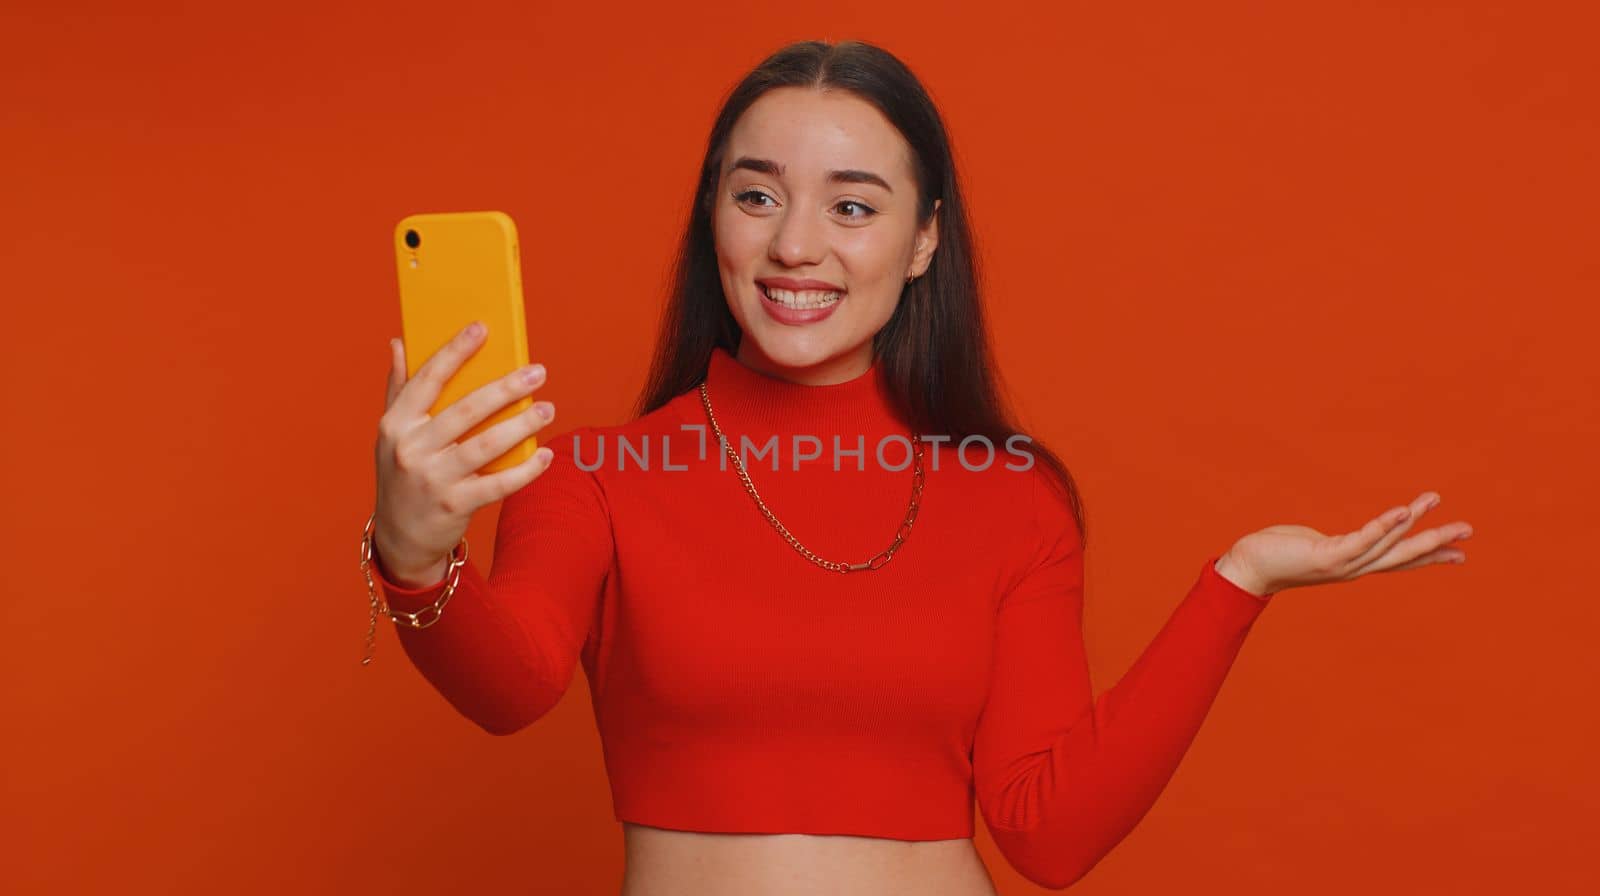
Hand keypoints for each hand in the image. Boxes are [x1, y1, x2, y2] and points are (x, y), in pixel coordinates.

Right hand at [371, 321, 557, 580]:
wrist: (399, 537)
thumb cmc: (402, 474)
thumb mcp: (391, 434)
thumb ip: (399, 389)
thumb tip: (400, 342)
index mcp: (396, 424)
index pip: (428, 379)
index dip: (455, 351)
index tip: (482, 328)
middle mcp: (411, 449)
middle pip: (465, 410)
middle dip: (505, 388)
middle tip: (537, 372)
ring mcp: (433, 479)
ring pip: (485, 445)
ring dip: (521, 425)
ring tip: (547, 408)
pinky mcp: (454, 505)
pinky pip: (497, 484)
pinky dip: (524, 471)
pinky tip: (545, 455)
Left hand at [1215, 491, 1472, 596]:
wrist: (1249, 568)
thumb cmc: (1279, 553)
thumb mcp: (1317, 547)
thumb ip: (1338, 545)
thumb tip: (1344, 542)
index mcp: (1355, 564)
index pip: (1400, 560)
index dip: (1430, 556)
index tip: (1462, 554)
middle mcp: (1354, 568)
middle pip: (1403, 555)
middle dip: (1436, 542)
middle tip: (1468, 530)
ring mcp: (1343, 564)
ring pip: (1387, 544)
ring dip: (1414, 523)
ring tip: (1434, 501)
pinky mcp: (1328, 556)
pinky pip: (1362, 539)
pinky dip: (1384, 526)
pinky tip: (1402, 511)